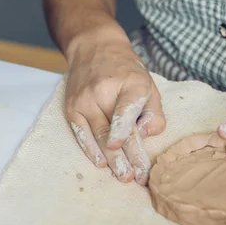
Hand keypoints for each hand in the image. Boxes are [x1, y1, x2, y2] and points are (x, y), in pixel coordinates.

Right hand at [65, 38, 165, 184]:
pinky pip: (81, 133)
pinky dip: (90, 150)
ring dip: (110, 160)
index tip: (123, 148)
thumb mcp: (148, 84)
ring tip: (123, 177)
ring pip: (97, 135)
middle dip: (125, 157)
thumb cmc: (126, 70)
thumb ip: (153, 112)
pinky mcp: (72, 107)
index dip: (123, 130)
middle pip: (112, 129)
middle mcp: (103, 91)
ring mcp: (84, 100)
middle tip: (135, 178)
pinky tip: (100, 164)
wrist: (93, 46)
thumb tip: (146, 135)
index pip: (125, 110)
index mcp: (129, 82)